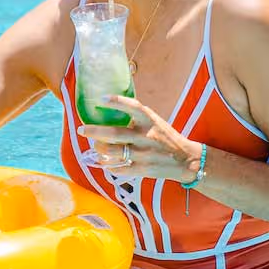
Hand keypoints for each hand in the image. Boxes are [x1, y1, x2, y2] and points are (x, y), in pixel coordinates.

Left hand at [79, 97, 205, 184]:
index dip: (116, 102)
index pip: (133, 107)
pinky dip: (108, 166)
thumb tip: (110, 111)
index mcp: (150, 120)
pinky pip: (119, 168)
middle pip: (113, 134)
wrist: (187, 160)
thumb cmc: (167, 138)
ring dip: (98, 149)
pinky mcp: (143, 169)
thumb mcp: (155, 122)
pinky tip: (103, 162)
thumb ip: (137, 118)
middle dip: (93, 132)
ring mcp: (144, 154)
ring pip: (112, 152)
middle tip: (81, 130)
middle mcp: (146, 136)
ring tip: (94, 147)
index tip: (101, 99)